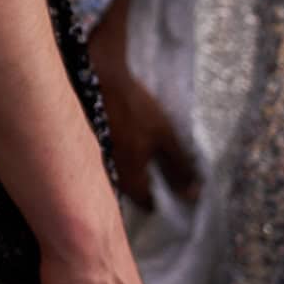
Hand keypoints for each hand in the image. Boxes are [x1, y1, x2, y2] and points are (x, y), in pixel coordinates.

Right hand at [89, 35, 202, 211]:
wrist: (100, 79)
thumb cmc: (135, 109)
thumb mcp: (165, 136)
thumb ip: (180, 167)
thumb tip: (193, 194)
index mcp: (130, 179)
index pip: (146, 204)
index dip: (162, 200)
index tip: (172, 190)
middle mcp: (110, 176)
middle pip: (130, 193)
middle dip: (145, 187)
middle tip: (159, 174)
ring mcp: (97, 162)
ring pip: (117, 178)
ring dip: (131, 173)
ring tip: (143, 157)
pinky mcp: (91, 146)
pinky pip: (107, 163)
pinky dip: (119, 159)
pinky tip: (126, 144)